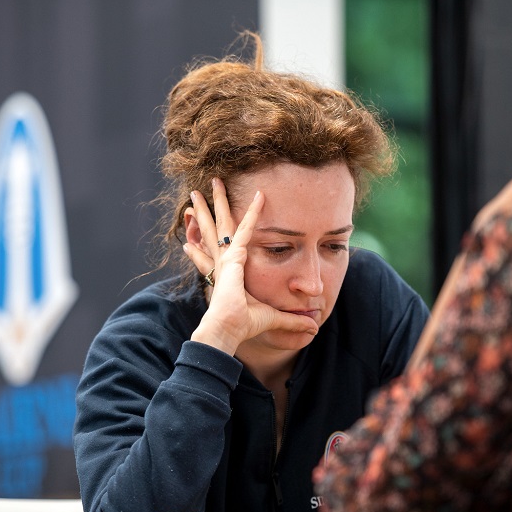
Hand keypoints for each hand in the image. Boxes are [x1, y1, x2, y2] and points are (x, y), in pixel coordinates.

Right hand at [182, 178, 318, 355]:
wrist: (228, 329)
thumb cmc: (244, 326)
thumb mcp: (272, 317)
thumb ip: (291, 321)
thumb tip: (312, 329)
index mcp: (227, 272)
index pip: (225, 246)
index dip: (220, 233)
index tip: (216, 219)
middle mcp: (223, 261)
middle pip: (215, 229)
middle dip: (208, 209)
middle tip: (198, 191)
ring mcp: (226, 258)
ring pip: (222, 223)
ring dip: (217, 202)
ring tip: (210, 183)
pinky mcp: (233, 258)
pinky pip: (246, 229)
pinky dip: (253, 213)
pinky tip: (259, 197)